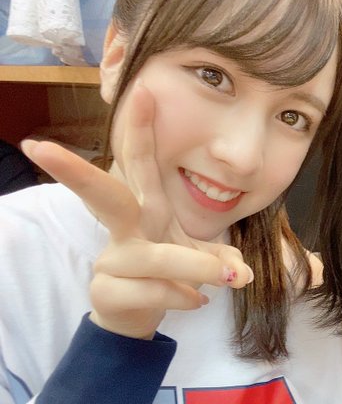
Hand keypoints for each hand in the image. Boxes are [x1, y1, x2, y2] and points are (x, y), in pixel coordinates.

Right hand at [21, 81, 252, 338]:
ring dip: (194, 265)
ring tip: (229, 277)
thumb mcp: (196, 256)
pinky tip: (195, 301)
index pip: (141, 163)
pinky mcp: (108, 291)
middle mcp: (127, 228)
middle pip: (104, 195)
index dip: (141, 128)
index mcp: (148, 207)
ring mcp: (114, 259)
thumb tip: (241, 271)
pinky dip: (181, 297)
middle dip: (76, 171)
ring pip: (152, 257)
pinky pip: (152, 292)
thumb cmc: (163, 271)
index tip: (143, 90)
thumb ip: (219, 256)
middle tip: (40, 147)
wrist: (135, 313)